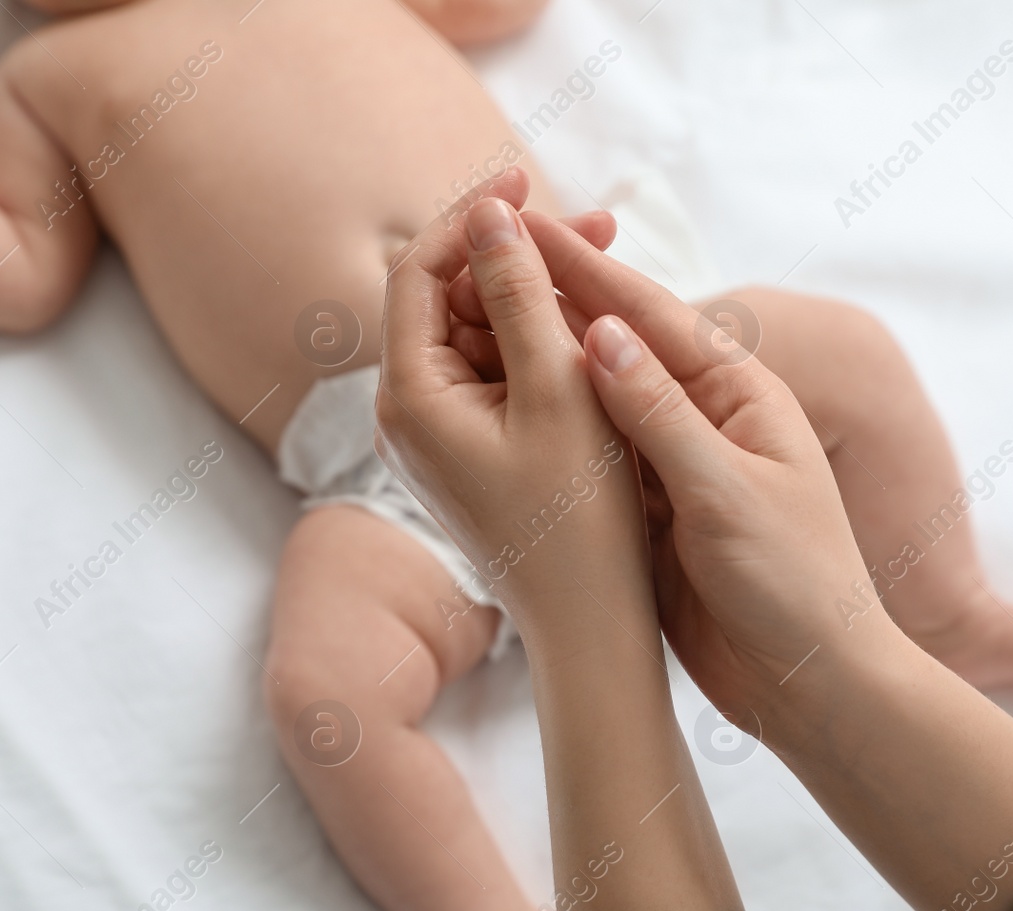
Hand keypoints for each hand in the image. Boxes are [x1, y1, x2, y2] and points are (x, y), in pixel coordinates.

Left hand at [377, 171, 653, 645]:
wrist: (591, 629)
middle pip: (447, 301)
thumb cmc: (580, 520)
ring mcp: (435, 440)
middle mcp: (405, 417)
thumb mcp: (559, 390)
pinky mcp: (468, 456)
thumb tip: (491, 213)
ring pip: (477, 338)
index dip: (472, 217)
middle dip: (515, 256)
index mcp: (410, 399)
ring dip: (533, 299)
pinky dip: (536, 348)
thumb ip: (521, 295)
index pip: (418, 273)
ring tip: (607, 275)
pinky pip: (494, 378)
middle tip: (597, 226)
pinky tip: (591, 335)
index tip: (530, 178)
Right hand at [523, 212, 904, 723]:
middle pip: (617, 345)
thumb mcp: (729, 494)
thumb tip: (600, 334)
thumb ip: (662, 416)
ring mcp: (673, 464)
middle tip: (480, 258)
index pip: (650, 316)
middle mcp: (703, 417)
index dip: (583, 269)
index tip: (520, 224)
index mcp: (740, 393)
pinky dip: (549, 428)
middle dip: (552, 300)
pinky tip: (500, 411)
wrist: (811, 685)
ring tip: (470, 325)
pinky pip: (591, 456)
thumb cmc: (795, 586)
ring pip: (595, 399)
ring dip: (541, 361)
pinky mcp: (650, 512)